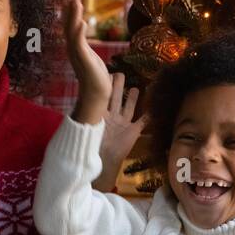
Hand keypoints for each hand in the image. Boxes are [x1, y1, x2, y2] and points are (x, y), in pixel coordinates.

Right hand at [65, 0, 111, 124]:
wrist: (96, 94)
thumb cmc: (96, 78)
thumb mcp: (92, 59)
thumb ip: (87, 50)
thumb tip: (90, 49)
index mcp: (76, 47)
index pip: (71, 25)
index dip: (71, 11)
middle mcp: (74, 49)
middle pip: (69, 25)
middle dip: (71, 9)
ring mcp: (77, 54)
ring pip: (73, 31)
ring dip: (74, 15)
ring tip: (76, 2)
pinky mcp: (83, 60)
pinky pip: (79, 44)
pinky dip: (78, 33)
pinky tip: (80, 22)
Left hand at [95, 72, 147, 191]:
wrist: (103, 160)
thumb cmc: (93, 143)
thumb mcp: (89, 124)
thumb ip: (86, 112)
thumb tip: (81, 96)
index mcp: (101, 115)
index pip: (103, 97)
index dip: (104, 86)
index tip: (104, 74)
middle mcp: (112, 117)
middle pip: (116, 98)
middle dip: (118, 87)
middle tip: (119, 74)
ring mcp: (123, 124)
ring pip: (129, 107)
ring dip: (132, 98)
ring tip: (135, 87)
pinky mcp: (133, 132)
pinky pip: (143, 122)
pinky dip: (149, 116)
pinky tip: (154, 108)